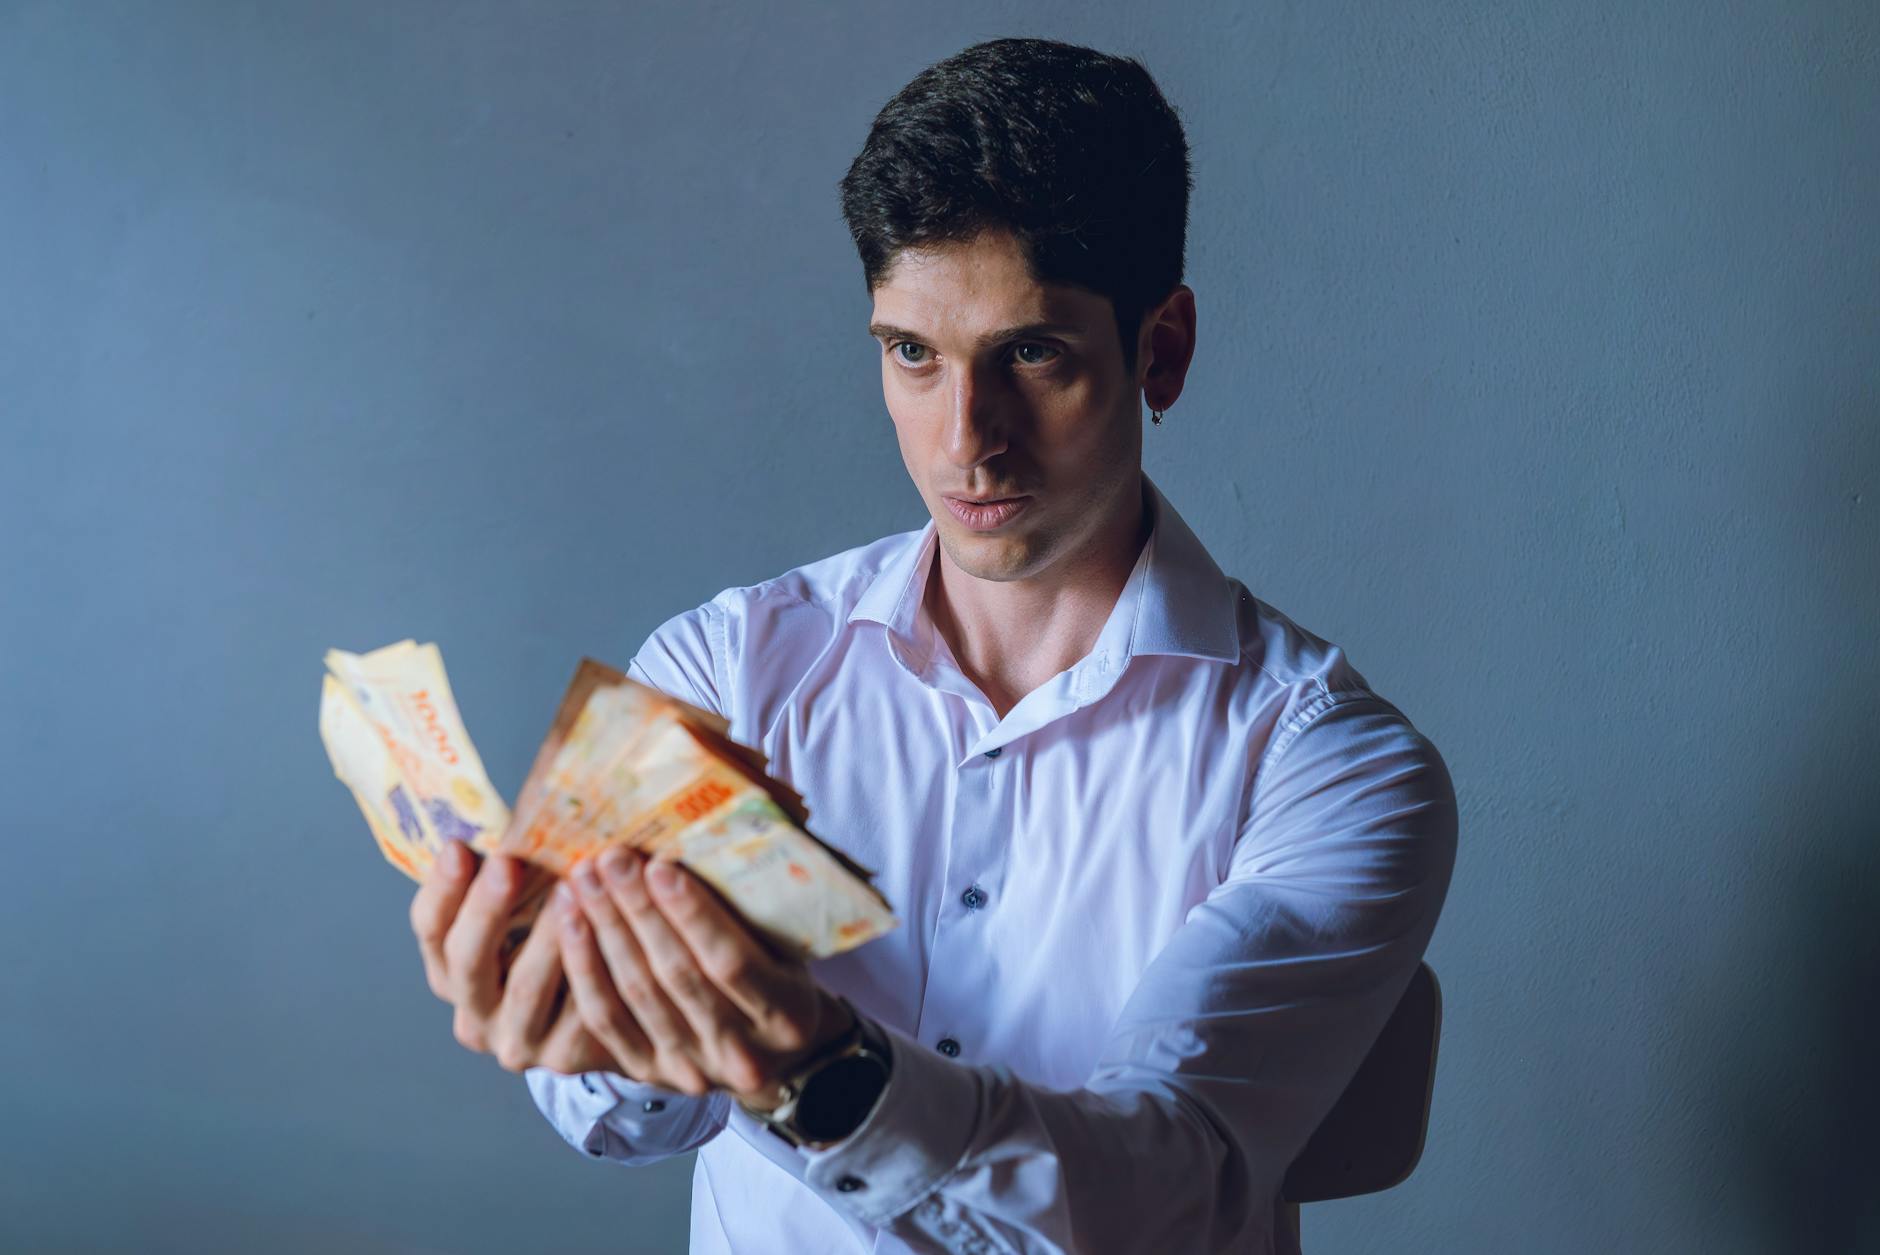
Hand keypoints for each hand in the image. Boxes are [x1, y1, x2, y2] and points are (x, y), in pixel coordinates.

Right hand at [409, 841, 614, 1074]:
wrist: (612, 1011)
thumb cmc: (563, 937)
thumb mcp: (529, 906)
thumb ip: (512, 868)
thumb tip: (520, 800)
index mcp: (450, 970)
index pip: (431, 929)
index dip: (443, 890)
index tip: (460, 847)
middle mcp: (473, 1013)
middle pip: (466, 962)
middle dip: (486, 909)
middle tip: (509, 863)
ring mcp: (515, 1041)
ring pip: (525, 987)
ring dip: (547, 936)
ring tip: (570, 889)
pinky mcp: (563, 1058)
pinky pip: (578, 1011)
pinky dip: (596, 968)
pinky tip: (616, 932)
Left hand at [557, 845, 851, 1105]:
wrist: (767, 1046)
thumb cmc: (776, 970)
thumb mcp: (785, 942)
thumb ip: (750, 907)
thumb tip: (703, 834)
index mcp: (787, 1016)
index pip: (730, 962)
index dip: (692, 915)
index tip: (660, 866)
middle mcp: (741, 1055)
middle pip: (676, 976)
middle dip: (638, 912)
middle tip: (609, 859)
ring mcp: (691, 1070)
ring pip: (635, 995)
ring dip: (604, 931)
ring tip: (583, 880)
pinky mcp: (647, 1072)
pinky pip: (605, 1020)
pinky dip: (584, 968)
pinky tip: (570, 923)